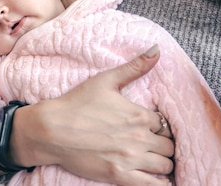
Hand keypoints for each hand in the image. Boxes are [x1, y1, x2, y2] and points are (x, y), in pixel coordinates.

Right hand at [10, 46, 174, 185]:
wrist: (51, 130)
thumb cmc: (76, 103)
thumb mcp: (106, 80)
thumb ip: (135, 67)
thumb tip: (157, 49)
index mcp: (139, 115)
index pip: (165, 124)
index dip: (159, 126)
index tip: (150, 128)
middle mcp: (139, 138)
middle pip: (169, 146)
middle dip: (163, 145)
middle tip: (152, 144)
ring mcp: (130, 159)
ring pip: (165, 165)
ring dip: (162, 163)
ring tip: (153, 160)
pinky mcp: (120, 176)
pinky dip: (161, 184)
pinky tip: (160, 180)